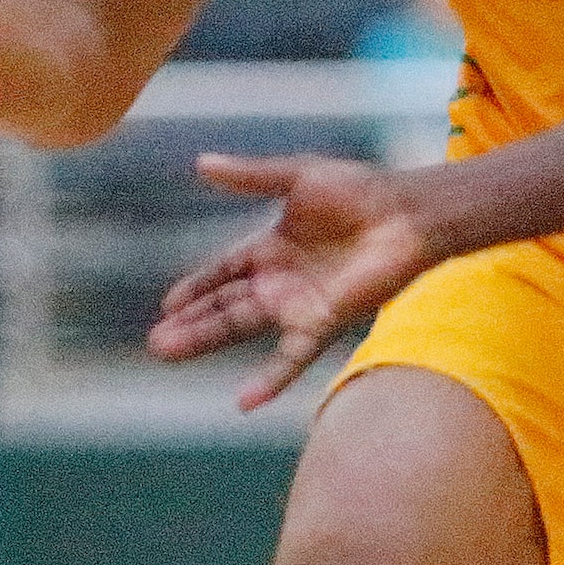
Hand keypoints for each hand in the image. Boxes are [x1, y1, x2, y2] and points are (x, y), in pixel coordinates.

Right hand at [150, 154, 442, 409]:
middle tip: (156, 342)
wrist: (407, 212)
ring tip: (167, 352)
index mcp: (271, 246)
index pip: (223, 271)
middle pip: (225, 305)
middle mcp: (281, 280)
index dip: (196, 286)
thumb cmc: (360, 190)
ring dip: (206, 340)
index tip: (167, 303)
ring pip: (242, 327)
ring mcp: (300, 303)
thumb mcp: (298, 176)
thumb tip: (201, 162)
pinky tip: (244, 401)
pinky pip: (292, 356)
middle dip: (190, 323)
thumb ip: (251, 176)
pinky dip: (270, 379)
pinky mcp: (324, 321)